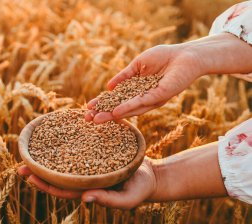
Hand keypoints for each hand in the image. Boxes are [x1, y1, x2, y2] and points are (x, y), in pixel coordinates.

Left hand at [17, 158, 157, 208]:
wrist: (150, 176)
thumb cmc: (139, 190)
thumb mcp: (126, 199)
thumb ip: (107, 200)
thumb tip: (84, 200)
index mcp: (87, 191)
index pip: (61, 190)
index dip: (44, 185)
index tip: (29, 177)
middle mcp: (83, 179)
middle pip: (58, 176)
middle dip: (39, 171)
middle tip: (21, 163)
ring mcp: (88, 167)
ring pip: (64, 162)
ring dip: (48, 157)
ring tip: (33, 147)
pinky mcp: (95, 154)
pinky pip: (78, 149)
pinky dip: (66, 144)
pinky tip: (57, 134)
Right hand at [85, 43, 202, 122]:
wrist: (185, 55)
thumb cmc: (163, 57)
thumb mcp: (138, 65)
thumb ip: (124, 76)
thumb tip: (108, 87)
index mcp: (136, 90)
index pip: (116, 99)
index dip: (102, 104)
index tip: (88, 108)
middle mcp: (142, 98)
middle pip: (120, 108)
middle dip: (103, 113)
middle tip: (87, 119)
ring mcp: (151, 99)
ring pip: (128, 109)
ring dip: (111, 115)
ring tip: (97, 119)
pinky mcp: (159, 96)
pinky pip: (141, 103)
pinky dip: (128, 107)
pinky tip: (116, 112)